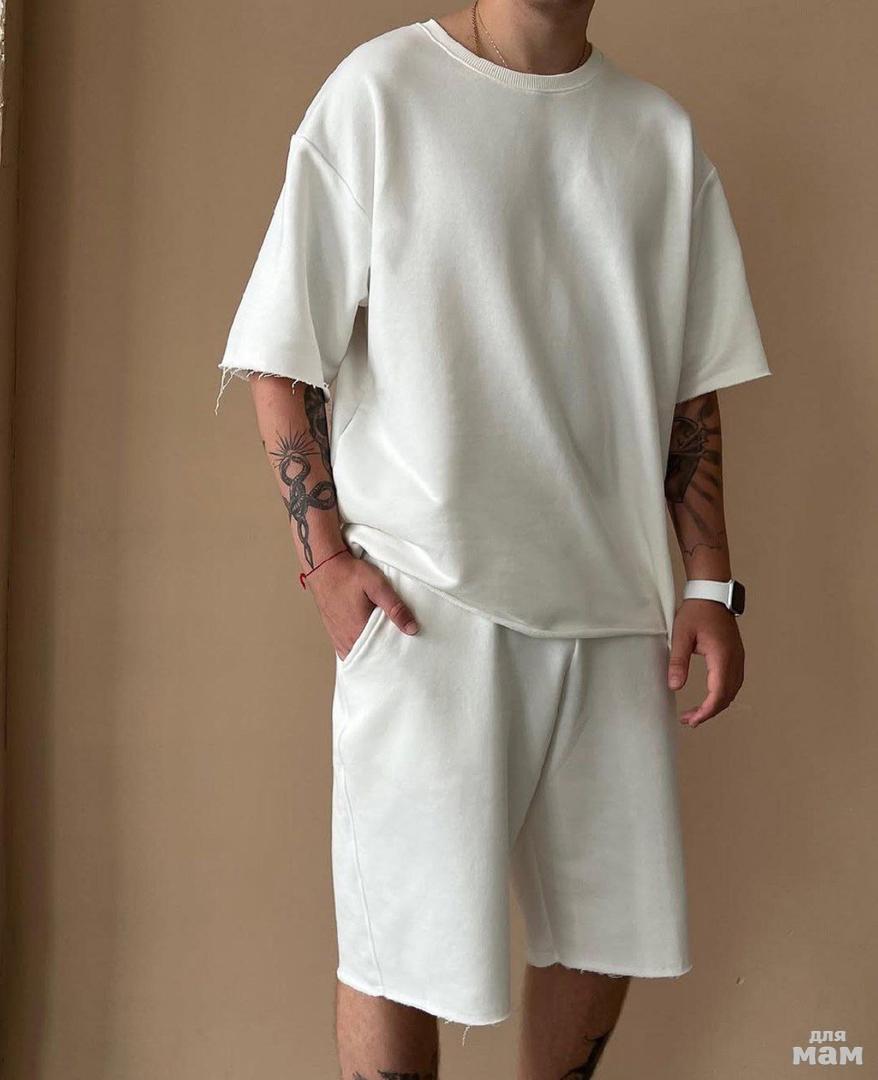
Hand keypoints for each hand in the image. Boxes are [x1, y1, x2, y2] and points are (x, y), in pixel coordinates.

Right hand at [305, 551, 418, 659]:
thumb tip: (412, 629)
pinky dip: (359, 650)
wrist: (324, 566)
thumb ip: (395, 608)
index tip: (405, 651)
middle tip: (398, 650)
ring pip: (358, 654)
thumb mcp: (377, 586)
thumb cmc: (349, 574)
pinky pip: (347, 650)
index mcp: (359, 631)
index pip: (382, 653)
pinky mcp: (333, 632)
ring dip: (371, 652)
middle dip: (384, 655)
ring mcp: (338, 637)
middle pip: (370, 656)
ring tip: (384, 647)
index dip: (395, 653)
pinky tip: (367, 645)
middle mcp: (346, 639)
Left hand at [668, 599, 743, 726]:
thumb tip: (674, 686)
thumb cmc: (695, 613)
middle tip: (689, 720)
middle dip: (709, 711)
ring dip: (716, 704)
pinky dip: (722, 694)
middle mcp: (735, 660)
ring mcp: (738, 658)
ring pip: (732, 691)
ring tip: (696, 713)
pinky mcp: (736, 656)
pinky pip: (734, 682)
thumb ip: (678, 661)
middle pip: (727, 696)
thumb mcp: (681, 635)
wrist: (712, 595)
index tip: (693, 720)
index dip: (707, 710)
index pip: (719, 692)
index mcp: (722, 656)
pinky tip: (710, 698)